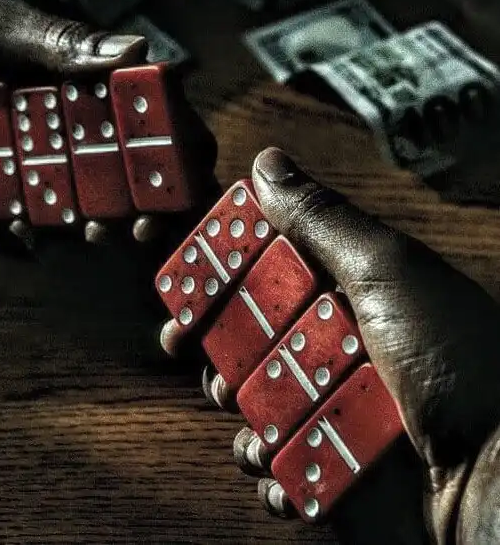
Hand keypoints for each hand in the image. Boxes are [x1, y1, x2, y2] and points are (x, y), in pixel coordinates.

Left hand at [0, 0, 216, 252]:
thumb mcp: (6, 26)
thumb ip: (64, 40)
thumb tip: (135, 49)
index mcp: (105, 81)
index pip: (166, 122)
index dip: (182, 162)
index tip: (176, 196)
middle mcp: (88, 122)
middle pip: (135, 177)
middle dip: (133, 212)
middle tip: (113, 232)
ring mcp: (53, 152)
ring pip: (87, 202)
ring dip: (81, 225)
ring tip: (56, 233)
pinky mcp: (16, 174)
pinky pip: (31, 211)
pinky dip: (25, 226)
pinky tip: (11, 226)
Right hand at [212, 148, 499, 543]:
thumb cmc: (456, 358)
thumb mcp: (385, 271)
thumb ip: (320, 220)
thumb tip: (268, 163)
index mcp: (345, 294)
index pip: (268, 271)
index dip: (219, 270)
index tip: (182, 274)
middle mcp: (335, 348)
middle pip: (250, 337)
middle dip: (211, 342)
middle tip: (179, 339)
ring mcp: (333, 410)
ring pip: (255, 403)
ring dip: (237, 410)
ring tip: (243, 413)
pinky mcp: (334, 472)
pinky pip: (283, 470)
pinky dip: (271, 471)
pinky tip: (279, 469)